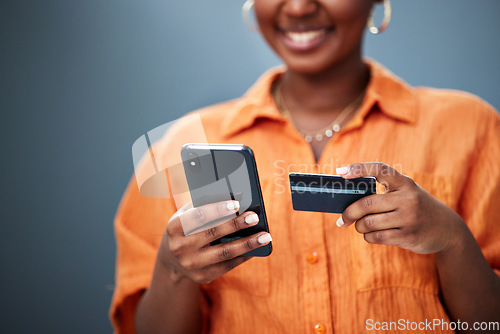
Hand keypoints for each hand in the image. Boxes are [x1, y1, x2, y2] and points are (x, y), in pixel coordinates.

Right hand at [158, 200, 271, 282]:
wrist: (171, 259)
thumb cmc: (185, 228)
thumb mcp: (185, 214)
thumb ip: (203, 204)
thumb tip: (233, 196)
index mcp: (174, 227)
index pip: (198, 216)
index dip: (217, 210)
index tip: (236, 204)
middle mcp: (180, 247)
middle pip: (213, 234)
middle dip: (236, 225)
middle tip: (254, 218)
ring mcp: (191, 264)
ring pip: (224, 253)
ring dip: (247, 244)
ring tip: (265, 237)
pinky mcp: (202, 276)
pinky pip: (227, 266)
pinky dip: (243, 256)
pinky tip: (255, 249)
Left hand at [336, 163, 465, 254]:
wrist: (448, 229)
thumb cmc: (416, 208)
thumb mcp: (406, 194)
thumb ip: (383, 194)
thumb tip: (347, 203)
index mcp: (404, 183)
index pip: (379, 169)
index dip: (359, 169)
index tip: (341, 173)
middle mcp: (407, 198)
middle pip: (366, 204)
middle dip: (349, 213)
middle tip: (342, 220)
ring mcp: (408, 218)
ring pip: (368, 223)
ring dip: (359, 227)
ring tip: (361, 226)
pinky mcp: (408, 236)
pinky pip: (376, 237)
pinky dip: (368, 237)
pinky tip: (371, 235)